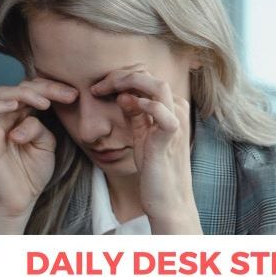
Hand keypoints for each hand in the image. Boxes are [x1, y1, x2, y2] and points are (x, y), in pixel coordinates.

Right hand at [0, 78, 77, 217]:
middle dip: (46, 88)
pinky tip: (15, 106)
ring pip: (1, 95)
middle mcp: (9, 117)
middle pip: (21, 88)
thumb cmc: (34, 172)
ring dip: (24, 94)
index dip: (54, 89)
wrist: (23, 198)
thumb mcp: (47, 145)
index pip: (36, 91)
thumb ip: (42, 128)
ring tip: (44, 103)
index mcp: (25, 116)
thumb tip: (30, 116)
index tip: (75, 94)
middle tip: (68, 95)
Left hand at [91, 66, 200, 231]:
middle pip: (152, 77)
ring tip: (105, 90)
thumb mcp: (142, 137)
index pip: (148, 79)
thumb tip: (124, 94)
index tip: (98, 87)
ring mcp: (176, 124)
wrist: (168, 200)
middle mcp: (178, 112)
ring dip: (128, 82)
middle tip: (97, 87)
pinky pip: (162, 112)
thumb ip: (136, 115)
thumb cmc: (155, 170)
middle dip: (121, 76)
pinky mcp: (170, 139)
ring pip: (159, 87)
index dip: (121, 78)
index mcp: (172, 109)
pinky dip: (144, 104)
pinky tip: (125, 104)